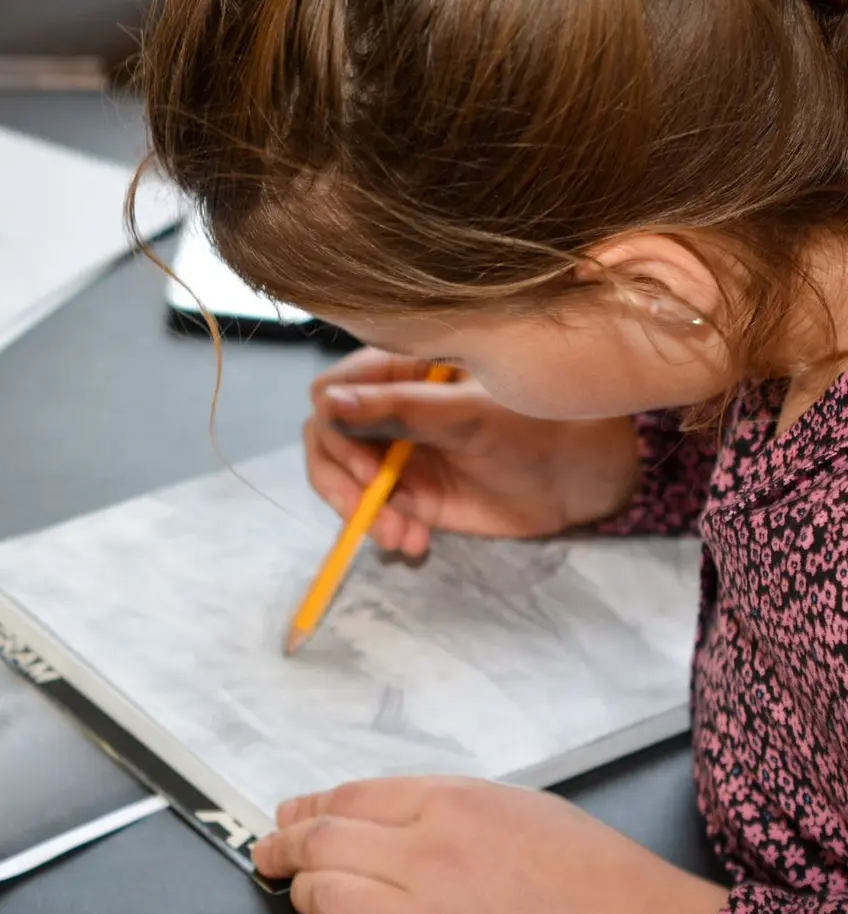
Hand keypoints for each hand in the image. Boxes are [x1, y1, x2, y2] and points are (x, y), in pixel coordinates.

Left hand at [253, 777, 730, 913]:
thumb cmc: (589, 869)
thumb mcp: (511, 801)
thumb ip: (430, 799)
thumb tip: (354, 807)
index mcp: (452, 804)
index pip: (346, 798)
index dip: (305, 808)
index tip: (290, 817)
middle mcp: (434, 858)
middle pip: (322, 843)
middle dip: (282, 848)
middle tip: (271, 854)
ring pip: (324, 900)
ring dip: (302, 895)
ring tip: (305, 896)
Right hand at [306, 349, 640, 557]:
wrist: (587, 472)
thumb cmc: (538, 420)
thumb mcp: (469, 413)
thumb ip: (399, 408)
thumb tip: (328, 404)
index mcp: (398, 369)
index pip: (331, 392)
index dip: (337, 432)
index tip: (370, 469)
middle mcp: (386, 409)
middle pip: (325, 439)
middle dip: (341, 480)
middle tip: (373, 507)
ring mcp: (395, 453)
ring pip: (341, 480)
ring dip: (359, 512)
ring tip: (399, 537)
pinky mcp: (410, 494)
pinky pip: (372, 511)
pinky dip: (382, 530)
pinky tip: (414, 543)